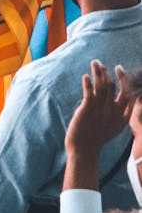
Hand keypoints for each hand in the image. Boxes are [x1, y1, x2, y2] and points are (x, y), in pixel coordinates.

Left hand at [63, 62, 129, 190]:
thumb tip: (124, 97)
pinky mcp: (86, 111)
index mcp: (121, 117)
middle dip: (110, 73)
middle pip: (114, 88)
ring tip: (95, 63)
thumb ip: (120, 112)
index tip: (119, 69)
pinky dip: (87, 84)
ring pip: (101, 87)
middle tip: (105, 65)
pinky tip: (86, 76)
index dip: (125, 80)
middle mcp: (112, 113)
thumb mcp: (114, 126)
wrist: (84, 149)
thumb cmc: (98, 136)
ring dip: (98, 73)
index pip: (128, 95)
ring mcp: (99, 112)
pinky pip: (88, 94)